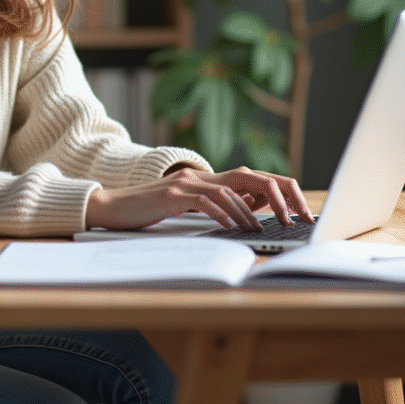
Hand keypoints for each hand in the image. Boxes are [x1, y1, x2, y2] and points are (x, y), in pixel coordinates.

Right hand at [84, 166, 313, 231]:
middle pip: (247, 176)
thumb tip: (251, 207)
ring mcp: (184, 184)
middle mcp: (197, 176)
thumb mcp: (185, 206)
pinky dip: (221, 213)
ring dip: (249, 210)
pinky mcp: (171, 196)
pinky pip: (204, 202)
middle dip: (274, 196)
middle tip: (291, 216)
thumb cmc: (147, 211)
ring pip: (227, 190)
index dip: (275, 190)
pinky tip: (230, 226)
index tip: (294, 210)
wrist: (110, 207)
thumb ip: (214, 203)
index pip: (249, 177)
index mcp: (203, 178)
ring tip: (260, 227)